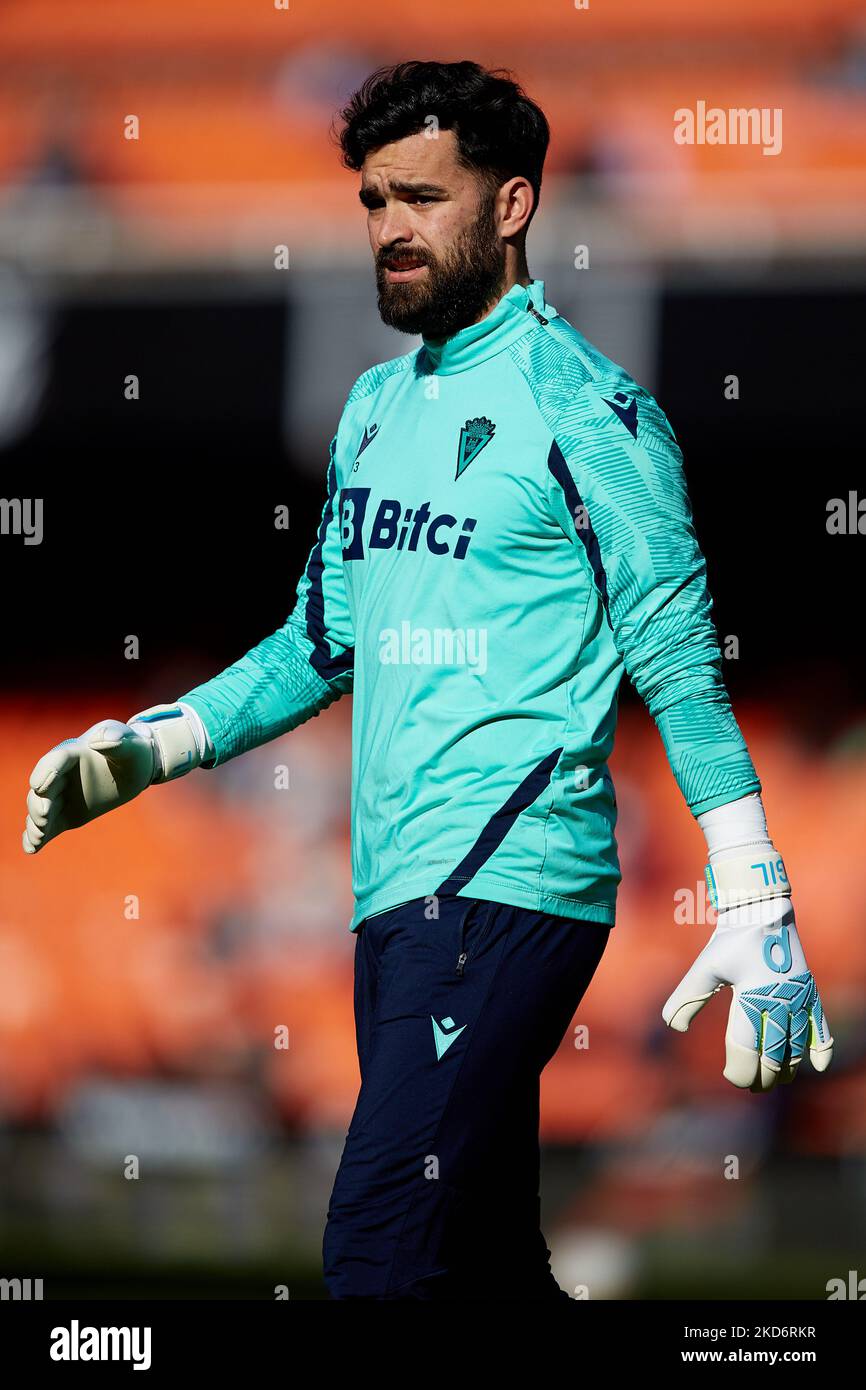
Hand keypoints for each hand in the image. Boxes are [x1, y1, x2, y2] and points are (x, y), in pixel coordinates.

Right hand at [23, 719, 156, 855]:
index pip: (54, 760)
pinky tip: (32, 849)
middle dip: (39, 803)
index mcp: (72, 752)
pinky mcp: (65, 814)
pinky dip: (37, 837)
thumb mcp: (131, 743)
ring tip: (38, 836)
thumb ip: (117, 738)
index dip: (46, 772)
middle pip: (42, 789)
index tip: (39, 785)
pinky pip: (49, 827)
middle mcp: (59, 775)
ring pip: (41, 809)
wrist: (134, 769)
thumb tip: (98, 741)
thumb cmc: (131, 750)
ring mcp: (61, 796)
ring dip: (36, 823)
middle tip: (44, 816)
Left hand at [662, 899, 833, 1091]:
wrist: (762, 914)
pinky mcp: (810, 994)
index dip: (738, 1070)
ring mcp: (798, 999)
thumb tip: (673, 1026)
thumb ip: (688, 997)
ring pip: (796, 1048)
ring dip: (786, 1068)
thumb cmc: (730, 942)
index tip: (730, 1076)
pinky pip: (821, 1027)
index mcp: (750, 997)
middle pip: (773, 1056)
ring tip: (775, 1079)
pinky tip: (817, 1065)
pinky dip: (821, 1047)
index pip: (745, 1048)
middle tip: (751, 1085)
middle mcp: (778, 1002)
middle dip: (762, 1076)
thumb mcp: (706, 967)